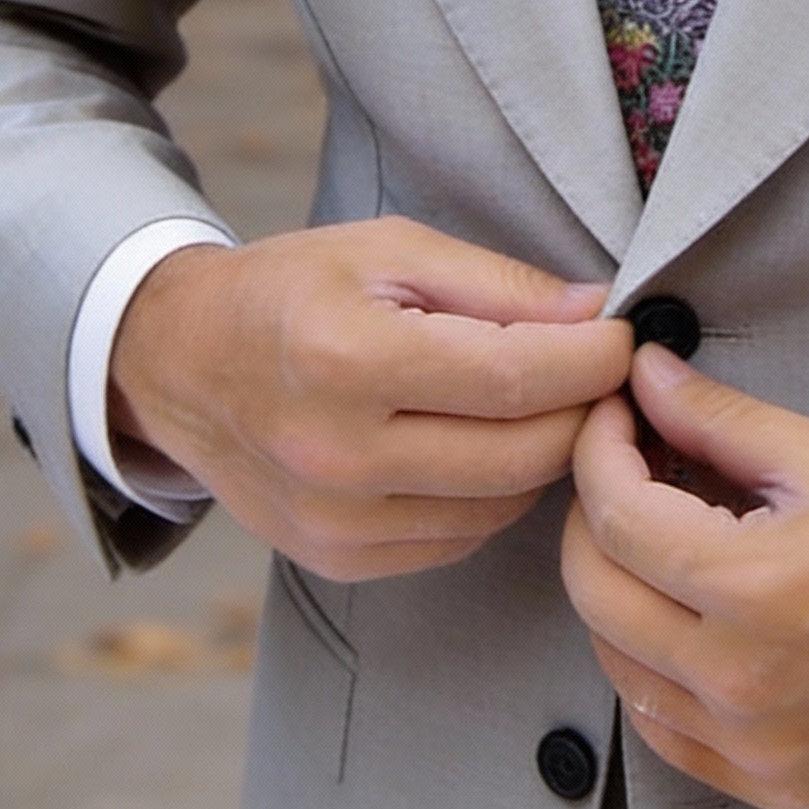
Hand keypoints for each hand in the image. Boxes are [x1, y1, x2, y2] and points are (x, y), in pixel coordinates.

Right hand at [110, 218, 630, 581]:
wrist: (182, 362)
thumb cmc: (292, 290)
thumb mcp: (392, 249)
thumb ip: (500, 285)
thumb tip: (598, 312)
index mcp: (349, 360)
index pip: (517, 378)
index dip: (594, 358)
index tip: (626, 335)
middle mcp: (338, 455)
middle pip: (523, 455)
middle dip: (584, 410)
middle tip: (600, 370)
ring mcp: (335, 521)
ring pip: (502, 506)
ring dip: (545, 455)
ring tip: (544, 400)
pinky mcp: (338, 559)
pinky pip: (461, 537)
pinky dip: (493, 493)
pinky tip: (484, 443)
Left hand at [561, 344, 808, 808]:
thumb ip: (723, 420)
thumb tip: (652, 379)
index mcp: (756, 587)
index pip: (616, 515)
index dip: (599, 450)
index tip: (613, 418)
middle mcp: (739, 678)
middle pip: (595, 591)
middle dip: (593, 514)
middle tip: (627, 469)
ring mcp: (750, 743)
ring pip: (616, 664)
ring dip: (618, 591)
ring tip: (666, 540)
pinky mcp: (768, 783)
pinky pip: (661, 731)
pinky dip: (650, 670)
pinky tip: (683, 622)